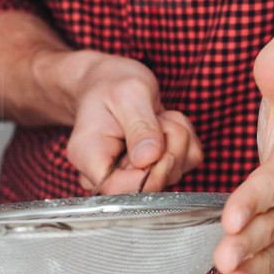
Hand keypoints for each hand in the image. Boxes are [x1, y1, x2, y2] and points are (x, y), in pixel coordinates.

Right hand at [62, 52, 202, 193]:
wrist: (110, 82)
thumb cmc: (111, 85)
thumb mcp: (128, 94)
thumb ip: (140, 126)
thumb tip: (148, 159)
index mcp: (88, 158)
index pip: (117, 191)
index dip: (147, 177)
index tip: (160, 149)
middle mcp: (106, 174)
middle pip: (149, 186)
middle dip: (168, 149)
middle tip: (159, 119)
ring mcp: (130, 175)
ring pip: (173, 173)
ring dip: (178, 140)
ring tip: (159, 118)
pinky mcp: (151, 170)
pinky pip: (184, 164)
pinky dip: (184, 141)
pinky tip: (165, 125)